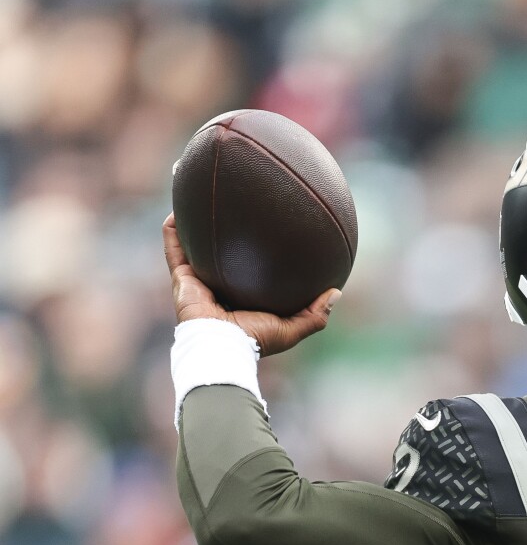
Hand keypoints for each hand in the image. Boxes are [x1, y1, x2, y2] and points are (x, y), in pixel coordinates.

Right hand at [164, 213, 339, 356]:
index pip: (248, 272)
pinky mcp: (181, 279)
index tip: (265, 234)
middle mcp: (219, 287)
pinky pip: (174, 249)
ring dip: (193, 225)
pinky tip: (177, 210)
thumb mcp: (292, 327)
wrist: (221, 345)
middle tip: (233, 208)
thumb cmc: (255, 339)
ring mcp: (198, 282)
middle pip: (219, 255)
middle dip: (222, 233)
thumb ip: (315, 314)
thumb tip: (336, 292)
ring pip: (193, 247)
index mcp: (242, 298)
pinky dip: (172, 231)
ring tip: (199, 200)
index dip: (254, 255)